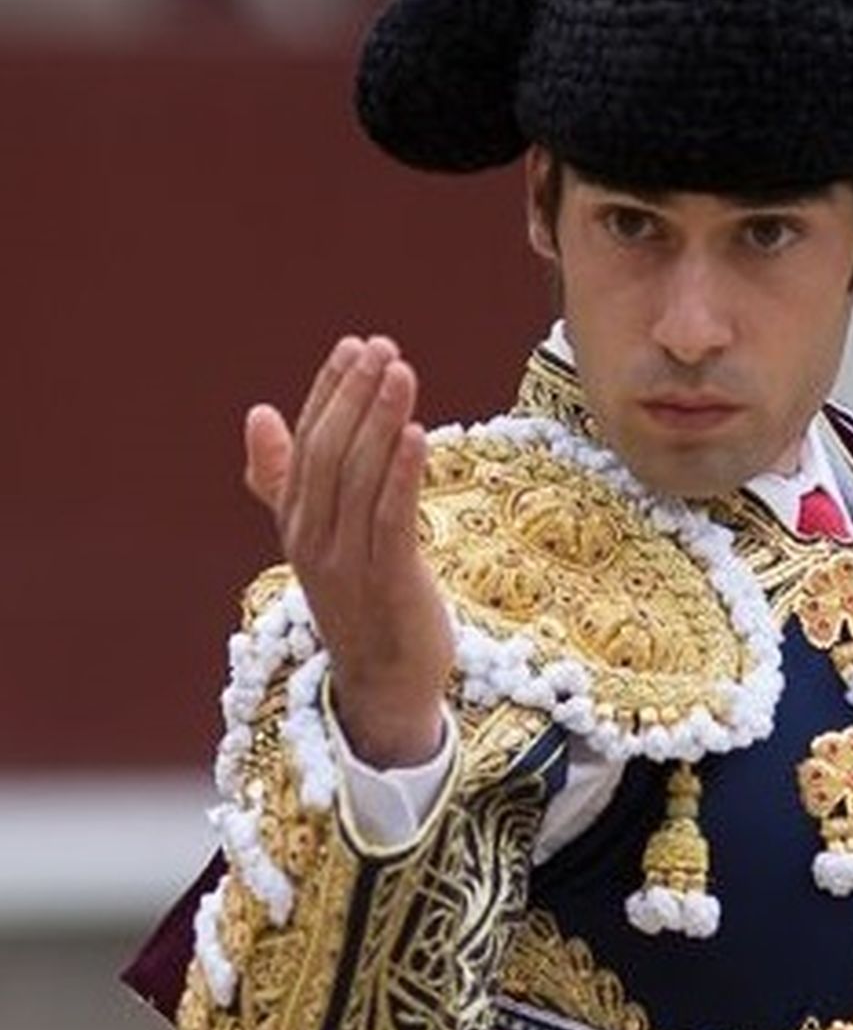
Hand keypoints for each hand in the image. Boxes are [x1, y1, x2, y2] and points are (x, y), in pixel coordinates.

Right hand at [244, 335, 452, 766]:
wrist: (385, 683)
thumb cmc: (362, 600)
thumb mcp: (321, 537)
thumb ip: (286, 479)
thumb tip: (258, 412)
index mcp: (297, 522)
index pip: (306, 442)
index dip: (329, 391)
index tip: (353, 346)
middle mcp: (313, 538)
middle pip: (330, 452)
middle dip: (355, 395)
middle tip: (382, 347)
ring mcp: (347, 562)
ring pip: (359, 478)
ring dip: (380, 419)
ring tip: (402, 371)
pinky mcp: (389, 581)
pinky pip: (391, 518)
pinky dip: (401, 473)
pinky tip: (416, 433)